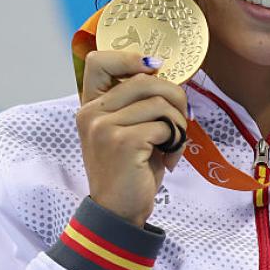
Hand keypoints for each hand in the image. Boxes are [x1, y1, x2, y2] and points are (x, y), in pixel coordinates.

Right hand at [76, 51, 187, 226]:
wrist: (119, 211)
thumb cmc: (130, 169)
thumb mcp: (127, 130)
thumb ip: (137, 103)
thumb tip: (165, 72)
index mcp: (90, 106)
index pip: (99, 61)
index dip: (131, 58)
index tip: (154, 69)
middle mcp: (91, 113)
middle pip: (145, 80)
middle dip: (175, 97)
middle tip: (179, 121)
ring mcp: (104, 127)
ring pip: (160, 102)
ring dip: (178, 124)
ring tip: (173, 144)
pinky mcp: (123, 142)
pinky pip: (165, 126)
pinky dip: (176, 142)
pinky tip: (169, 159)